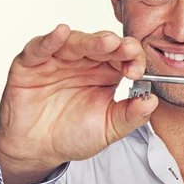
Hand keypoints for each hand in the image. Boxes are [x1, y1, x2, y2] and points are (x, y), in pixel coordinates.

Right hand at [0, 25, 157, 180]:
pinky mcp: (31, 64)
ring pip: (75, 42)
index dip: (133, 58)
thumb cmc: (72, 135)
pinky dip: (50, 40)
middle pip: (103, 43)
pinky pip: (40, 48)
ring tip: (107, 43)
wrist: (38, 150)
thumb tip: (152, 101)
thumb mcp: (108, 129)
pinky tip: (61, 33)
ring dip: (90, 41)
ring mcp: (57, 60)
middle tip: (127, 50)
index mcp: (106, 72)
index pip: (124, 55)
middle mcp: (84, 61)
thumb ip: (130, 116)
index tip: (137, 72)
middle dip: (117, 46)